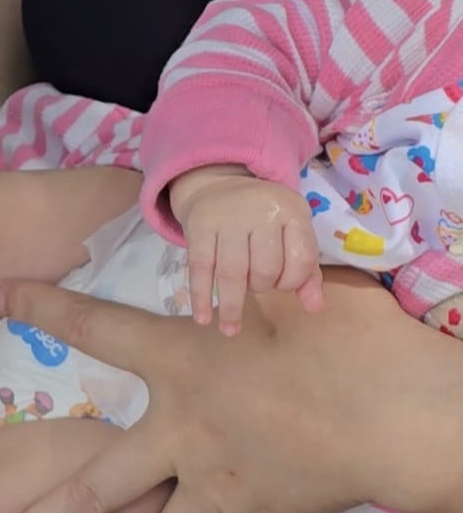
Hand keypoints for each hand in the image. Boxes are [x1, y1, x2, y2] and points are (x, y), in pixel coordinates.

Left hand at [0, 270, 462, 512]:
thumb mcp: (285, 289)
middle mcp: (182, 434)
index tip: (4, 297)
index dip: (47, 307)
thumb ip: (244, 276)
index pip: (97, 327)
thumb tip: (233, 256)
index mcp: (179, 364)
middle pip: (91, 497)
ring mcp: (218, 484)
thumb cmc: (344, 341)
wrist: (400, 416)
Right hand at [169, 164, 322, 334]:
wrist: (217, 182)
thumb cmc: (262, 216)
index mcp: (291, 211)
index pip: (301, 258)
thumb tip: (314, 308)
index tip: (282, 285)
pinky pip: (199, 268)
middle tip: (255, 286)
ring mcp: (227, 219)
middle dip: (262, 287)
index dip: (294, 281)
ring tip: (230, 330)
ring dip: (232, 305)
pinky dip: (200, 296)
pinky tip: (202, 317)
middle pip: (265, 267)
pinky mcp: (199, 228)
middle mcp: (260, 212)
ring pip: (232, 271)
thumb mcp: (291, 230)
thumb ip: (306, 269)